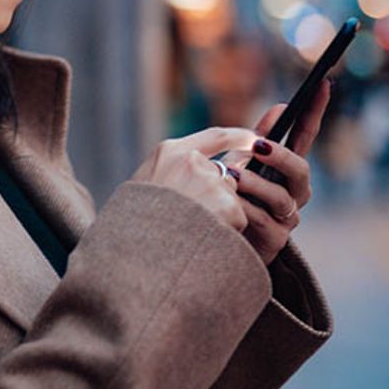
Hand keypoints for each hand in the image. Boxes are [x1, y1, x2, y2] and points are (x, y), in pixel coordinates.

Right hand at [131, 125, 261, 234]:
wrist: (137, 252)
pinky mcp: (228, 205)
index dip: (239, 138)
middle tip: (195, 217)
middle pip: (222, 175)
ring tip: (192, 229)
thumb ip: (172, 171)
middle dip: (217, 195)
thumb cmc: (135, 222)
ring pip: (230, 197)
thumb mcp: (144, 185)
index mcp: (169, 152)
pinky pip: (237, 217)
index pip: (215, 136)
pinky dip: (226, 229)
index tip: (254, 139)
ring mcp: (210, 182)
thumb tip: (204, 171)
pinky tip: (203, 236)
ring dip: (219, 213)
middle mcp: (191, 161)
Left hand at [220, 80, 331, 264]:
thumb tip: (280, 107)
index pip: (305, 136)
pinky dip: (242, 208)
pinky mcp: (275, 239)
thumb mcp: (242, 163)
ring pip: (282, 197)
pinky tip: (227, 203)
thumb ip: (257, 139)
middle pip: (301, 170)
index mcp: (286, 169)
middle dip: (281, 156)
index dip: (314, 112)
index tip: (322, 85)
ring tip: (230, 176)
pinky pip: (263, 220)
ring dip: (254, 183)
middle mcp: (294, 191)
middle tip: (259, 146)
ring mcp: (287, 216)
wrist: (216, 239)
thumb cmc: (231, 196)